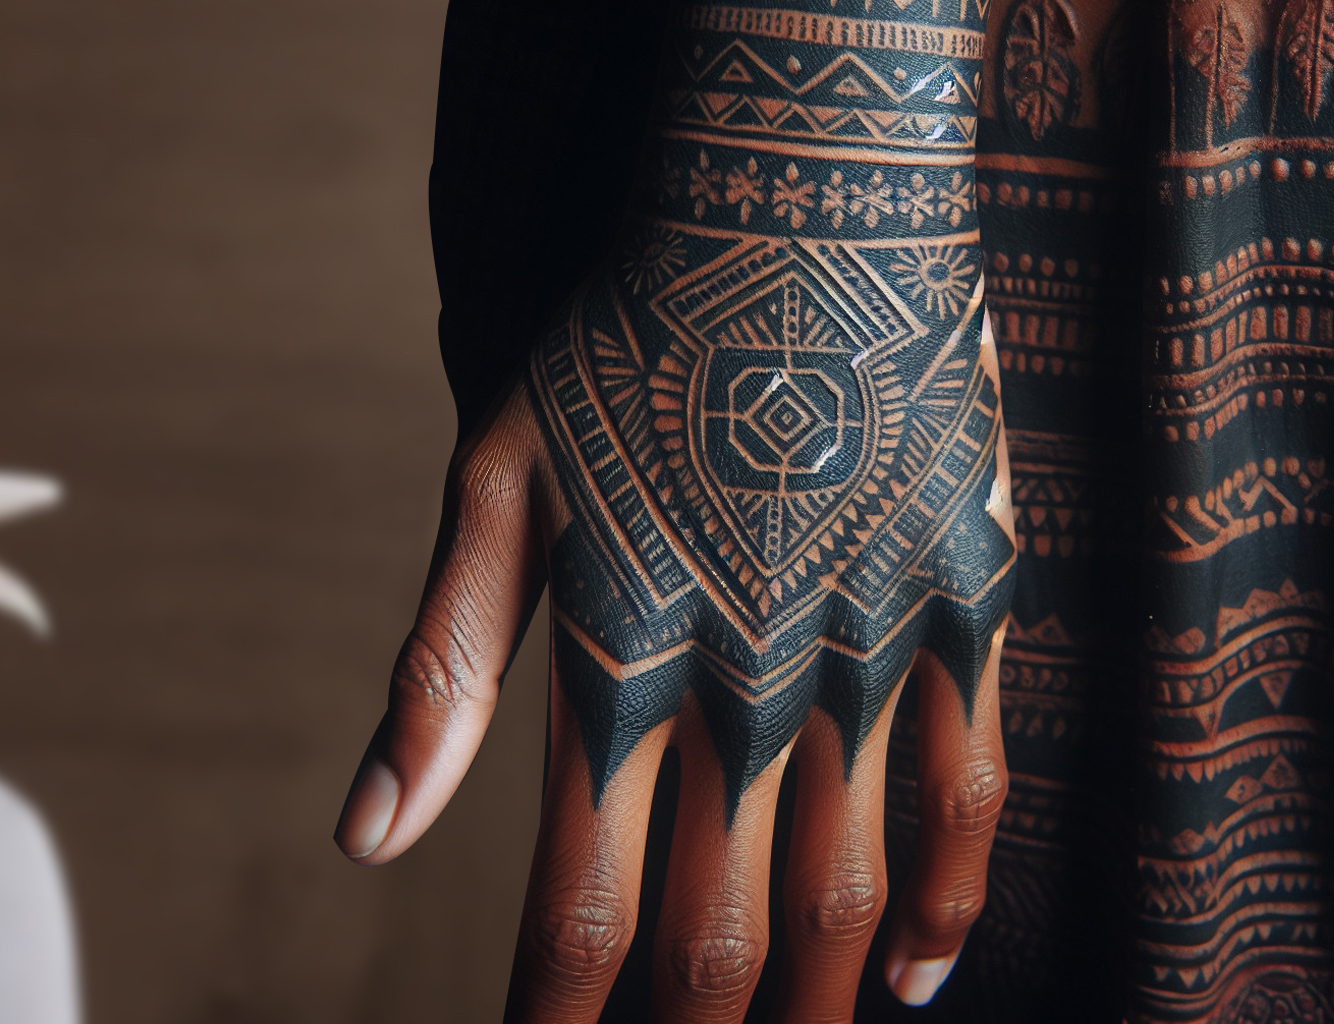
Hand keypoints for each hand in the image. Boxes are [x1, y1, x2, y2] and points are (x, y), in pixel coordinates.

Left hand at [337, 2, 1013, 1018]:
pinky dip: (943, 902)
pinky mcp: (964, 602)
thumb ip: (443, 669)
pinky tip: (912, 978)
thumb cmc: (626, 337)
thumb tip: (366, 839)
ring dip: (806, 1003)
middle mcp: (750, 679)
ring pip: (844, 889)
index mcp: (622, 655)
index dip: (563, 1011)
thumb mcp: (496, 481)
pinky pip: (967, 789)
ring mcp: (871, 646)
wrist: (797, 194)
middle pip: (718, 928)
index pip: (583, 901)